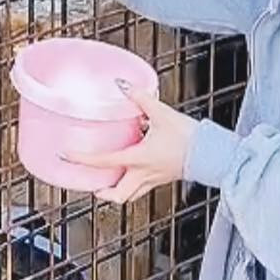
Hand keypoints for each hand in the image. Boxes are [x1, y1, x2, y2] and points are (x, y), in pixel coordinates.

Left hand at [65, 83, 196, 203]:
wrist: (213, 153)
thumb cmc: (190, 137)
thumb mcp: (162, 114)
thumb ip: (140, 98)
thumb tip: (122, 85)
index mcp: (138, 159)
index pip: (103, 162)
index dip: (82, 159)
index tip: (66, 156)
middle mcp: (143, 174)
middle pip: (117, 195)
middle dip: (101, 192)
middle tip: (90, 182)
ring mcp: (154, 179)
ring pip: (130, 195)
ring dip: (116, 191)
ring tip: (107, 181)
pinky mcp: (164, 178)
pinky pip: (143, 187)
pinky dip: (133, 183)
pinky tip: (133, 169)